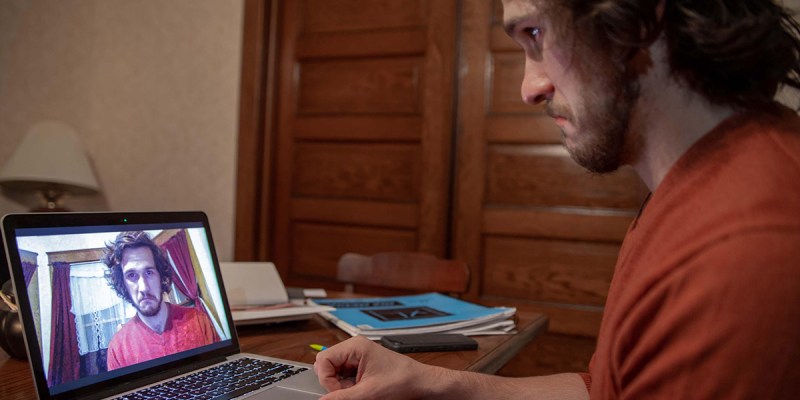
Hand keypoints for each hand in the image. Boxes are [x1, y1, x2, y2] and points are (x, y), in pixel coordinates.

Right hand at [314, 336, 437, 399]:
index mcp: (355, 346)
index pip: (324, 359)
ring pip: (334, 373)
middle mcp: (354, 349)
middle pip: (327, 365)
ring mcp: (357, 358)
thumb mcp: (369, 392)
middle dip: (333, 383)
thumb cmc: (403, 380)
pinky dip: (348, 387)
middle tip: (348, 393)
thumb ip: (343, 397)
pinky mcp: (361, 367)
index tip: (338, 392)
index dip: (327, 379)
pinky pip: (344, 377)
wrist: (421, 384)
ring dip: (341, 387)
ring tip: (359, 392)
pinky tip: (361, 391)